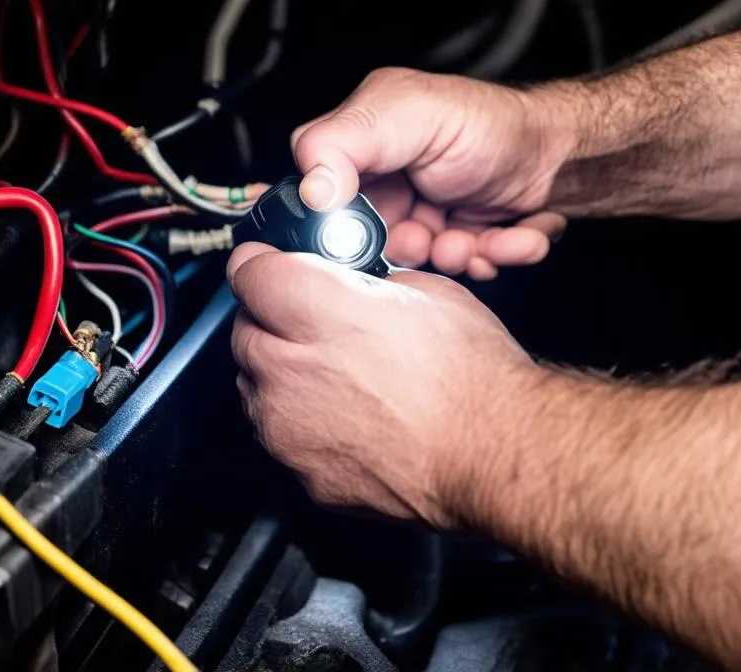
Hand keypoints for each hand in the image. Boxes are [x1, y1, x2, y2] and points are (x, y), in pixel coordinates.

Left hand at [227, 241, 539, 525]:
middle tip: (314, 324)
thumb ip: (362, 283)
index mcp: (316, 309)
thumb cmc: (470, 375)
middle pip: (243, 331)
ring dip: (281, 376)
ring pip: (255, 389)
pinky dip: (302, 424)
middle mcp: (289, 368)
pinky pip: (282, 438)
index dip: (259, 264)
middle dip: (270, 322)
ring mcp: (289, 428)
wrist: (496, 453)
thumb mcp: (420, 289)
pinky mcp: (303, 475)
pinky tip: (347, 417)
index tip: (268, 266)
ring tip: (337, 375)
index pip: (246, 273)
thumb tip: (349, 286)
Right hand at [292, 68, 570, 278]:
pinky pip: (458, 267)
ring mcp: (422, 209)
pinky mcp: (456, 236)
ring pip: (416, 261)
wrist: (562, 153)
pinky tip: (508, 238)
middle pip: (367, 239)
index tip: (369, 235)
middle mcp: (388, 178)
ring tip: (475, 239)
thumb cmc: (493, 123)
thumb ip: (348, 143)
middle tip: (432, 238)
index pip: (322, 195)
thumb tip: (311, 191)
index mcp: (362, 142)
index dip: (342, 224)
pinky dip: (487, 259)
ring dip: (452, 256)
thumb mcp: (413, 115)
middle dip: (408, 248)